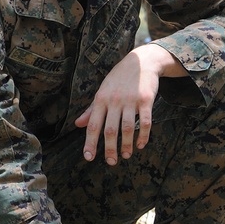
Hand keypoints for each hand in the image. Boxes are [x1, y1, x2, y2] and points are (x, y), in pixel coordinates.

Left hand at [74, 44, 179, 164]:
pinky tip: (140, 145)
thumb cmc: (119, 78)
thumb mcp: (102, 91)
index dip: (90, 142)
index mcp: (101, 100)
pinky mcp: (146, 100)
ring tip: (126, 156)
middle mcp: (114, 100)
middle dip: (109, 149)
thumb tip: (77, 125)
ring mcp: (131, 100)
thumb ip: (91, 110)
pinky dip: (143, 136)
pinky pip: (145, 122)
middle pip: (110, 130)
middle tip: (111, 162)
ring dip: (126, 145)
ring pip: (127, 128)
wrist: (142, 61)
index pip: (93, 125)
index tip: (89, 157)